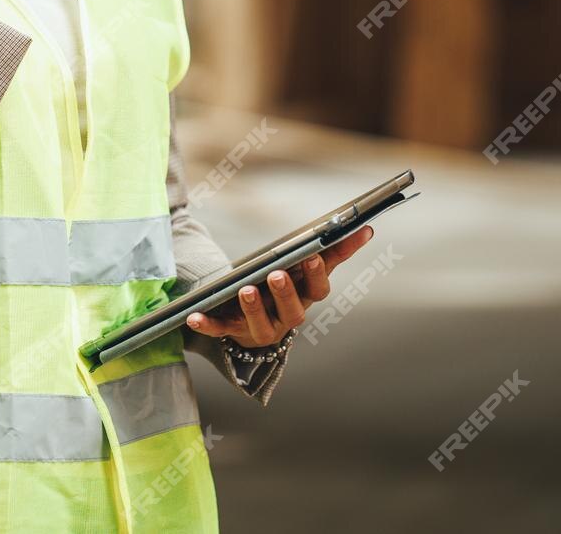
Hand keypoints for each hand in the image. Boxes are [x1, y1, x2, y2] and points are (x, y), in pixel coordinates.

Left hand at [183, 226, 374, 348]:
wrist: (256, 319)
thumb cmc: (287, 286)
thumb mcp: (308, 269)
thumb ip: (335, 251)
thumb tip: (365, 228)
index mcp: (306, 299)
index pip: (318, 291)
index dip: (316, 276)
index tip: (312, 257)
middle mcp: (287, 318)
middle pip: (292, 312)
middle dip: (285, 293)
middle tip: (276, 274)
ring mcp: (260, 328)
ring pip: (260, 325)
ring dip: (253, 308)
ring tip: (245, 289)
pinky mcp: (233, 331)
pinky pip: (220, 330)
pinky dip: (208, 324)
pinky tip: (194, 316)